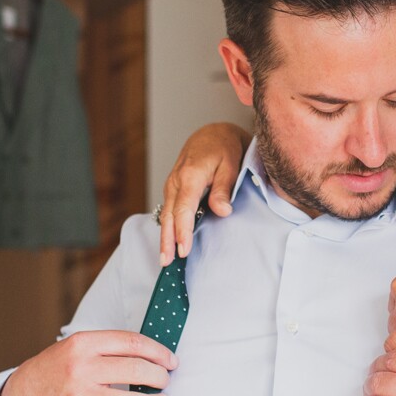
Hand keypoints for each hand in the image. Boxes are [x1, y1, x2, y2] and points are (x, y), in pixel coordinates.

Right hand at [0, 330, 176, 395]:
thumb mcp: (75, 347)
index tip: (170, 360)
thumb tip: (152, 355)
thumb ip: (107, 348)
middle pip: (137, 369)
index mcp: (83, 344)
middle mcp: (81, 369)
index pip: (132, 342)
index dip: (158, 351)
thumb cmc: (56, 369)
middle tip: (165, 381)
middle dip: (160, 376)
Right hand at [158, 121, 250, 264]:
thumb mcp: (231, 165)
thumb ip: (224, 189)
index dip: (182, 232)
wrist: (213, 133)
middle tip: (167, 262)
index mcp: (190, 176)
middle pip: (169, 215)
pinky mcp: (173, 188)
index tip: (183, 251)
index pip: (183, 209)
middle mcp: (176, 181)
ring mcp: (172, 184)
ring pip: (165, 214)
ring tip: (165, 258)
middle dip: (167, 240)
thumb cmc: (224, 148)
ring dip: (165, 236)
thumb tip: (222, 211)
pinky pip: (168, 210)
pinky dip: (168, 227)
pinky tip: (169, 241)